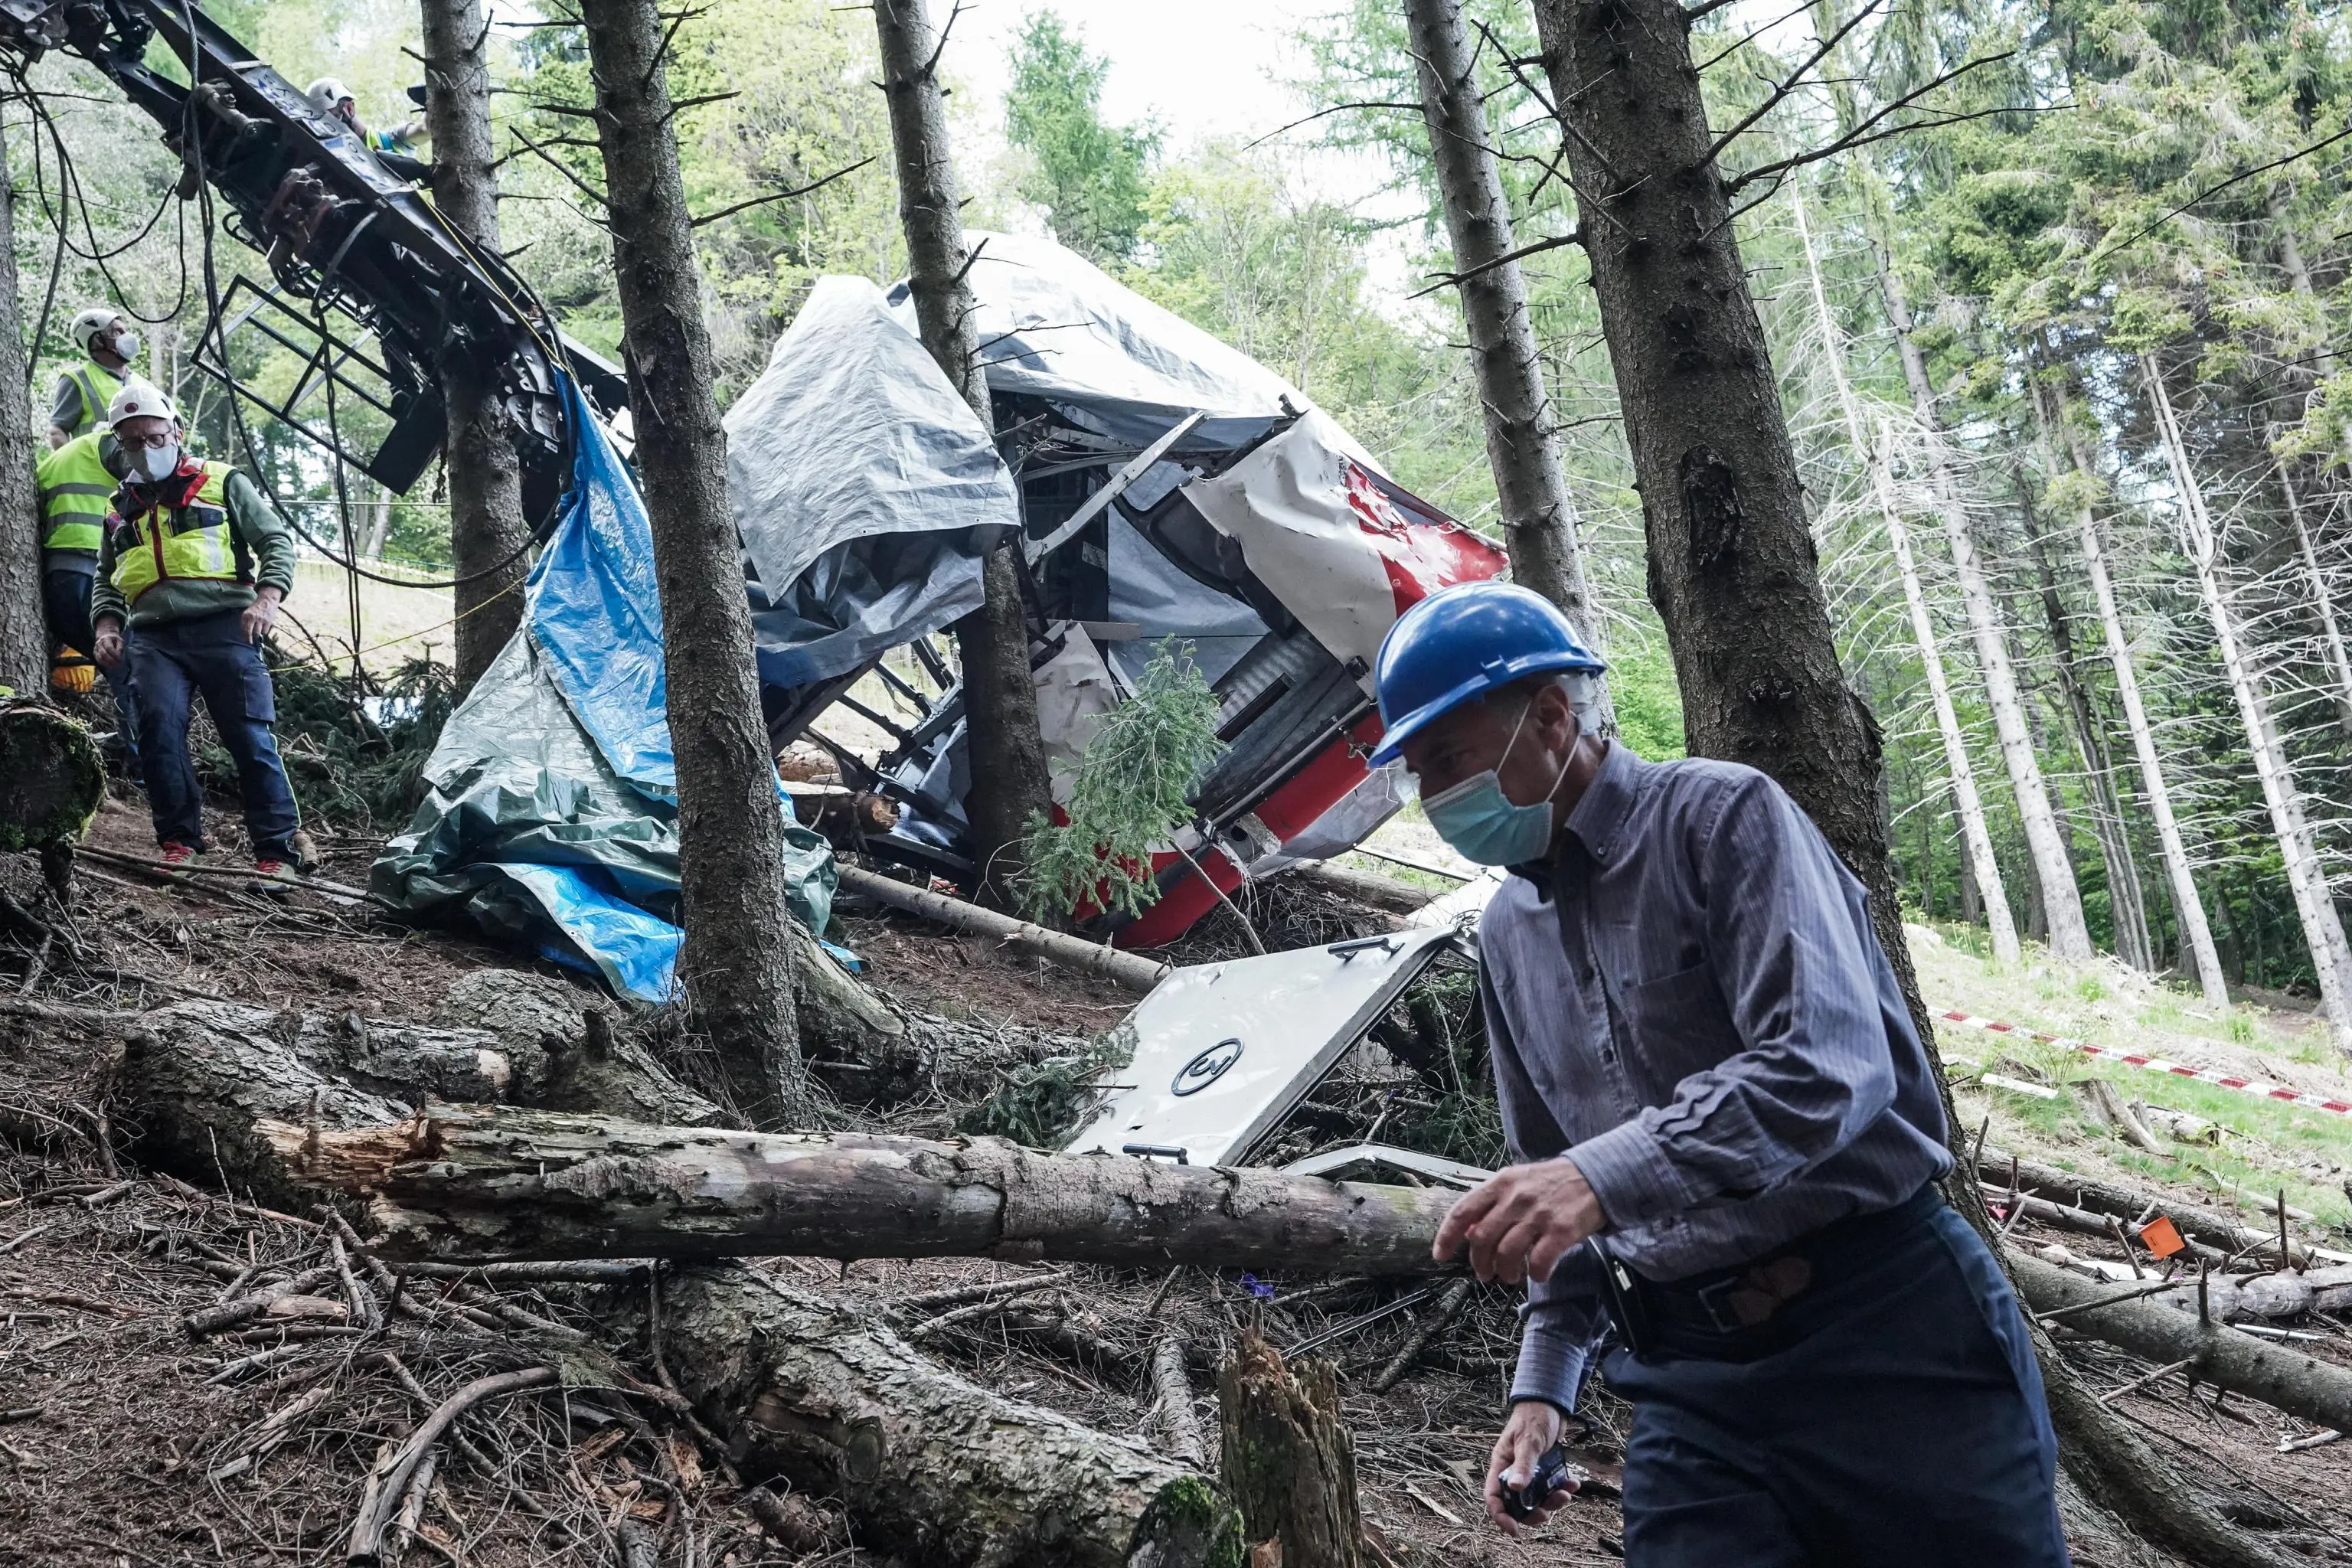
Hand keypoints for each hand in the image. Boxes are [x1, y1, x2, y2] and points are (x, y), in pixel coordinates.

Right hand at [92, 620, 124, 670]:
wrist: (105, 635)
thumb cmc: (114, 639)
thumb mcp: (120, 641)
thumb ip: (120, 647)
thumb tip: (119, 655)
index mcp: (106, 639)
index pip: (109, 647)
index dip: (114, 654)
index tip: (120, 659)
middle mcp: (99, 643)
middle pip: (104, 653)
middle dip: (111, 660)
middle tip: (118, 664)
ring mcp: (96, 648)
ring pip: (100, 657)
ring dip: (107, 663)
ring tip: (114, 666)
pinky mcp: (95, 653)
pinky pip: (97, 659)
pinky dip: (103, 663)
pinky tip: (109, 666)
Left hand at [241, 587, 280, 644]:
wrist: (268, 600)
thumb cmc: (257, 607)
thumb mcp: (249, 612)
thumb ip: (246, 621)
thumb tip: (245, 633)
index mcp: (246, 615)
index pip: (243, 628)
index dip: (244, 635)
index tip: (244, 639)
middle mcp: (252, 617)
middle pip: (249, 632)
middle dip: (249, 638)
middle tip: (250, 642)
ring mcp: (260, 620)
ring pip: (257, 633)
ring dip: (257, 636)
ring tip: (257, 637)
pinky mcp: (268, 621)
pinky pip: (265, 631)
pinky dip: (264, 631)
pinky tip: (263, 629)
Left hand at [1434, 1156, 1606, 1284]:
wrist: (1595, 1177)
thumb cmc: (1551, 1182)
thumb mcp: (1515, 1182)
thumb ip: (1490, 1203)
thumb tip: (1466, 1231)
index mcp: (1500, 1184)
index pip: (1463, 1210)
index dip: (1447, 1236)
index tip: (1440, 1255)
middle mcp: (1516, 1198)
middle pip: (1482, 1238)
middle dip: (1478, 1262)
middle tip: (1484, 1273)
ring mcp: (1539, 1215)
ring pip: (1507, 1253)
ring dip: (1505, 1272)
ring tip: (1508, 1276)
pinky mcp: (1562, 1231)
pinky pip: (1539, 1262)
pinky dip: (1535, 1275)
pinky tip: (1536, 1275)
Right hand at [1485, 1399, 1572, 1536]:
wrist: (1551, 1404)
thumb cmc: (1534, 1417)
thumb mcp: (1529, 1440)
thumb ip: (1523, 1464)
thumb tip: (1515, 1488)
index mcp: (1501, 1465)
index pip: (1494, 1496)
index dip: (1501, 1516)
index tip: (1515, 1530)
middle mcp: (1513, 1472)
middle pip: (1517, 1504)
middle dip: (1532, 1513)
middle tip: (1547, 1514)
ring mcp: (1530, 1473)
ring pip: (1537, 1499)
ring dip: (1552, 1502)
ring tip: (1565, 1494)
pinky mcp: (1545, 1471)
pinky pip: (1552, 1489)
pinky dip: (1563, 1489)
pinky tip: (1573, 1483)